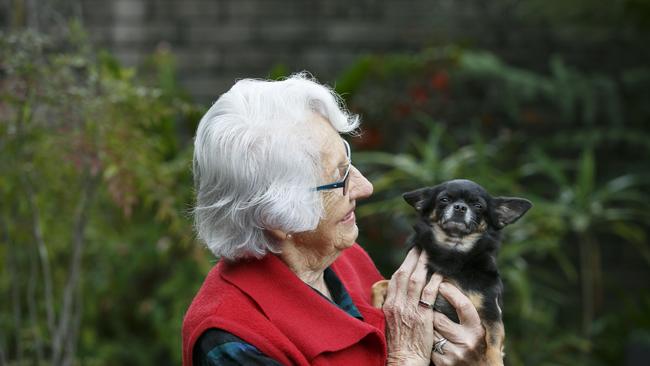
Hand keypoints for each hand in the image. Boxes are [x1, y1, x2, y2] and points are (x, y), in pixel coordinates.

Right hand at [383, 248, 443, 365]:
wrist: (403, 360)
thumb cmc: (399, 343)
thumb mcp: (391, 321)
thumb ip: (395, 305)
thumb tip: (400, 292)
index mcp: (388, 305)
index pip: (395, 279)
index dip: (404, 265)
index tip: (411, 255)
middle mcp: (397, 305)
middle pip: (403, 274)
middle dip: (412, 259)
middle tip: (421, 246)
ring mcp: (409, 310)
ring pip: (415, 281)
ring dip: (423, 265)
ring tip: (430, 253)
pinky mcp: (422, 317)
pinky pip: (429, 294)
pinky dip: (435, 281)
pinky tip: (440, 274)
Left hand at [430, 282, 486, 365]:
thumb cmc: (480, 350)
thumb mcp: (484, 333)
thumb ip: (480, 315)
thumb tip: (482, 292)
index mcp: (477, 330)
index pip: (463, 306)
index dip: (451, 293)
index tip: (442, 284)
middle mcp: (467, 342)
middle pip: (439, 319)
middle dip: (431, 312)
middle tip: (427, 304)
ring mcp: (454, 354)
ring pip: (431, 332)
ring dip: (427, 326)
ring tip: (426, 321)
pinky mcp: (444, 363)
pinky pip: (428, 346)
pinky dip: (427, 341)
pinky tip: (427, 338)